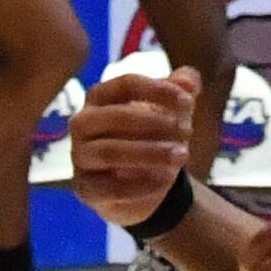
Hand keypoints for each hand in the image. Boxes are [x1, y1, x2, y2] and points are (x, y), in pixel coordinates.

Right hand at [65, 68, 202, 225]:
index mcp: (100, 96)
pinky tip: (165, 181)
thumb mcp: (171, 110)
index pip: (126, 84)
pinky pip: (109, 187)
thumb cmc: (153, 135)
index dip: (158, 89)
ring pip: (110, 152)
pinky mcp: (86, 188)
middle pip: (116, 116)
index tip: (188, 101)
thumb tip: (190, 81)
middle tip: (187, 131)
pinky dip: (140, 185)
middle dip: (156, 123)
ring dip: (150, 153)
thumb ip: (182, 90)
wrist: (143, 185)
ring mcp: (80, 156)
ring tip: (182, 155)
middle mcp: (83, 123)